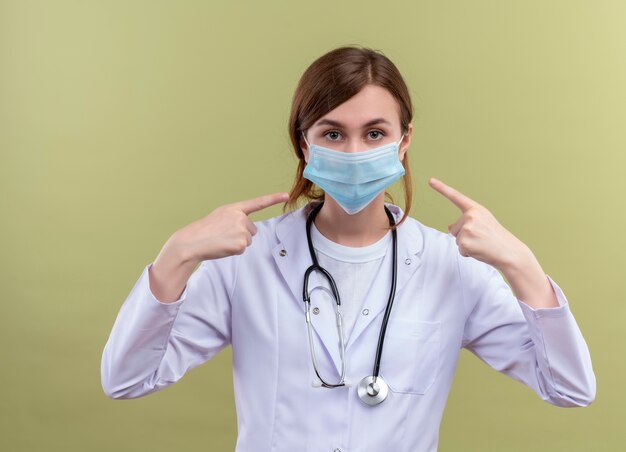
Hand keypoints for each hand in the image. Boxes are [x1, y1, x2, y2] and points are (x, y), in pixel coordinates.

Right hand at [171, 192, 288, 262]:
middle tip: (224, 235)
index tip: (286, 195)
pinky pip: (243, 249)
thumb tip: (246, 231)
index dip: (274, 198)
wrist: (192, 241)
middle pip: (252, 230)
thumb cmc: (204, 230)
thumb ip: (235, 218)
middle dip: (241, 235)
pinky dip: (234, 251)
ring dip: (237, 243)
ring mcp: (241, 230)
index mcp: (234, 209)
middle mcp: (240, 217)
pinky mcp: (241, 244)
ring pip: (248, 240)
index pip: (258, 203)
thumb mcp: (220, 217)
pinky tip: (223, 246)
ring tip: (222, 240)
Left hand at [428, 177, 529, 270]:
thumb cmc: (496, 237)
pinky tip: (480, 250)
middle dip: (465, 236)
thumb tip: (449, 227)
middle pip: (454, 229)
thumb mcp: (483, 223)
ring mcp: (467, 229)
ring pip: (456, 239)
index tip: (430, 180)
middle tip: (482, 238)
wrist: (509, 251)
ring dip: (467, 244)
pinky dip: (468, 253)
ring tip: (482, 243)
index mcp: (476, 209)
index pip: (456, 197)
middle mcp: (470, 216)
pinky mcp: (465, 242)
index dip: (441, 188)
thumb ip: (466, 221)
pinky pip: (460, 249)